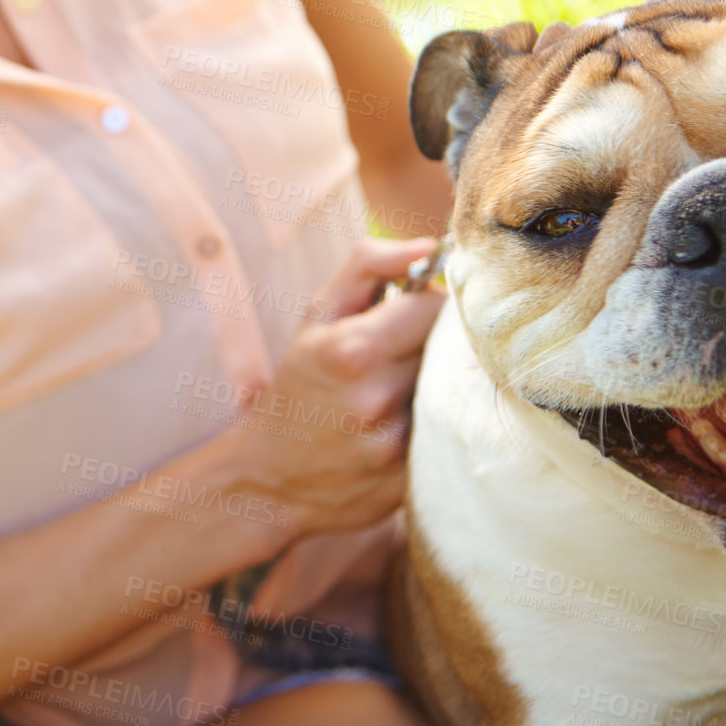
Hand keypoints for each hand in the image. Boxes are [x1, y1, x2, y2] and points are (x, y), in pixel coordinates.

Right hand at [225, 236, 446, 539]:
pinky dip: (439, 420)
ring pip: (455, 387)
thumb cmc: (300, 385)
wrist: (271, 480)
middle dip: (437, 341)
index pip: (436, 305)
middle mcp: (378, 397)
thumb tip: (431, 245)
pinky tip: (405, 422)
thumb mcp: (317, 315)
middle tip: (410, 350)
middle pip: (451, 346)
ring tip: (403, 388)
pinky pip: (451, 429)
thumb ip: (370, 265)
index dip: (431, 303)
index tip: (415, 312)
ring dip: (440, 381)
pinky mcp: (414, 477)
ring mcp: (398, 443)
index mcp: (352, 350)